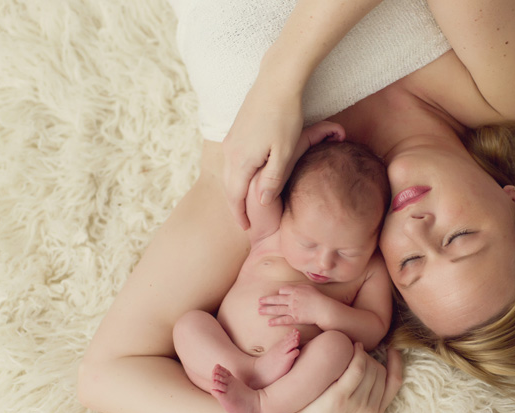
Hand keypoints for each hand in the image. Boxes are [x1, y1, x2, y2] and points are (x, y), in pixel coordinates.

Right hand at [223, 74, 344, 228]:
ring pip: (229, 174)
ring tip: (246, 206)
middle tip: (246, 223)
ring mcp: (230, 140)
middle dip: (236, 207)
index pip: (236, 197)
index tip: (248, 229)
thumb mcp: (285, 152)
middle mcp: (230, 152)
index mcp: (240, 160)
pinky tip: (247, 179)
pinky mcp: (235, 132)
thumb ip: (273, 179)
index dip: (241, 215)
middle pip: (229, 187)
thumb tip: (262, 203)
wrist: (276, 81)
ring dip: (236, 192)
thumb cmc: (285, 117)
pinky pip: (232, 162)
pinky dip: (236, 176)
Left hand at [259, 284, 332, 326]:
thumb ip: (299, 287)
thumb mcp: (309, 288)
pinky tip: (269, 323)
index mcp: (295, 291)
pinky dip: (276, 321)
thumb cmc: (318, 298)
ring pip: (277, 309)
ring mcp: (293, 309)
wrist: (323, 309)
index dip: (280, 293)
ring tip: (259, 311)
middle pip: (276, 299)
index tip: (277, 295)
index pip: (283, 290)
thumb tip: (291, 287)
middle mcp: (292, 299)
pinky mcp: (295, 318)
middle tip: (259, 301)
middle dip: (267, 300)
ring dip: (267, 310)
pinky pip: (283, 320)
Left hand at [277, 344, 402, 412]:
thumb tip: (362, 381)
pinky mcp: (339, 398)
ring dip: (362, 354)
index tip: (392, 350)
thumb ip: (360, 404)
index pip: (394, 382)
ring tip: (351, 347)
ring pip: (370, 367)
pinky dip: (356, 354)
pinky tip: (349, 347)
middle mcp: (369, 411)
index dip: (395, 363)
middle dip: (372, 358)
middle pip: (381, 372)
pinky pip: (357, 367)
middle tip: (357, 351)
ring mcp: (356, 405)